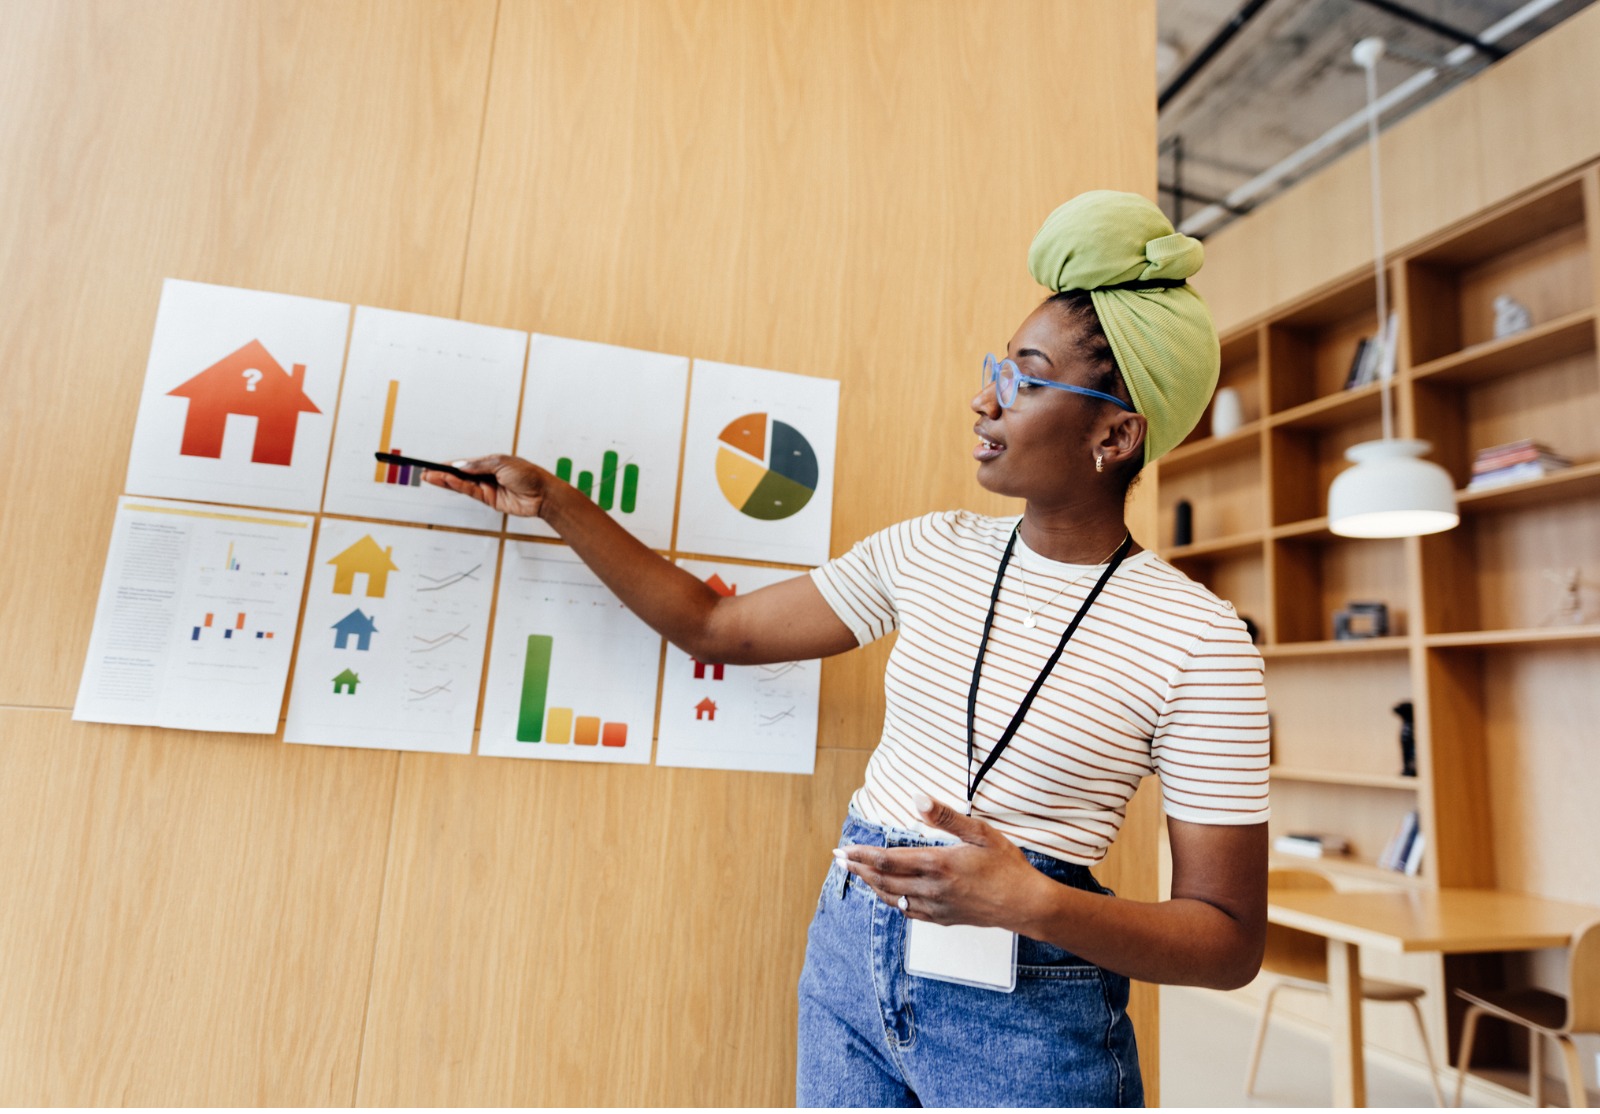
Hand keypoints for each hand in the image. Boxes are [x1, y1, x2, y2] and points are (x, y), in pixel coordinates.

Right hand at [423, 454, 550, 517]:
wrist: (543, 493)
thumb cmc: (527, 474)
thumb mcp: (502, 463)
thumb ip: (479, 465)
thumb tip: (460, 466)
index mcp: (489, 463)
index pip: (464, 464)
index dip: (448, 465)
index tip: (432, 464)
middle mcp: (486, 475)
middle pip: (460, 475)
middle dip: (442, 474)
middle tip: (424, 473)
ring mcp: (487, 488)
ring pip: (462, 485)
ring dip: (446, 481)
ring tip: (430, 477)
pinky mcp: (490, 500)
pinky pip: (470, 492)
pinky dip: (458, 487)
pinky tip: (447, 482)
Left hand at [835, 793, 1049, 929]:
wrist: (1026, 904)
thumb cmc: (1007, 866)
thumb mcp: (980, 833)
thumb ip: (945, 817)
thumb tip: (917, 797)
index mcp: (938, 865)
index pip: (888, 860)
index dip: (861, 855)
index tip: (843, 849)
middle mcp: (932, 889)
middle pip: (883, 880)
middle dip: (858, 869)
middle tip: (839, 859)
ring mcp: (936, 907)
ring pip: (892, 897)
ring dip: (871, 885)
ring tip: (857, 873)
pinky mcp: (943, 918)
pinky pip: (908, 912)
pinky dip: (891, 901)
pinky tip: (888, 894)